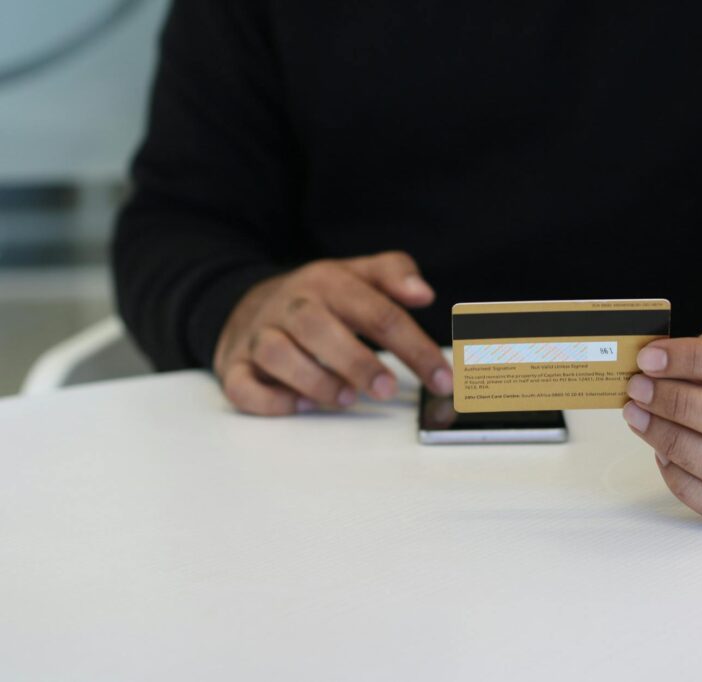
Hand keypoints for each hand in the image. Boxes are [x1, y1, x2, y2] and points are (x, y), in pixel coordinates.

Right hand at [214, 251, 451, 414]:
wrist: (245, 303)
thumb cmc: (317, 298)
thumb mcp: (357, 274)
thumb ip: (394, 274)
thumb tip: (424, 292)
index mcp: (328, 282)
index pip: (379, 312)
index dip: (416, 348)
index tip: (442, 379)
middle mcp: (292, 306)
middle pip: (319, 328)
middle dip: (356, 362)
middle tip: (386, 390)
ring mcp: (259, 335)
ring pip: (277, 354)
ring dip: (314, 381)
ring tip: (346, 399)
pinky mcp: (235, 365)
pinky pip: (241, 384)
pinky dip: (270, 400)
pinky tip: (301, 405)